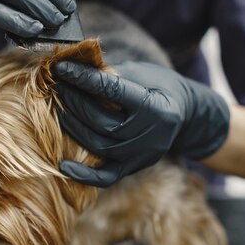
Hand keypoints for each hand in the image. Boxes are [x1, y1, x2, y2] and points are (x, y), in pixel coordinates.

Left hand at [54, 61, 229, 186]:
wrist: (185, 114)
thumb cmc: (160, 86)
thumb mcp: (142, 73)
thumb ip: (112, 74)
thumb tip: (75, 67)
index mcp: (156, 106)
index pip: (112, 92)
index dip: (84, 79)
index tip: (62, 68)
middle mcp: (152, 135)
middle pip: (102, 122)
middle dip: (76, 103)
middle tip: (58, 87)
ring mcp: (144, 155)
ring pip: (100, 146)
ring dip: (74, 128)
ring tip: (60, 110)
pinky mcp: (136, 167)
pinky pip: (107, 177)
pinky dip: (84, 174)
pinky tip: (63, 166)